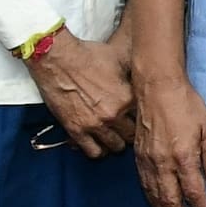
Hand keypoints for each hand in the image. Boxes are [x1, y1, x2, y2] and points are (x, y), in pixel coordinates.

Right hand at [28, 29, 137, 157]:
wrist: (57, 58)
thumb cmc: (88, 54)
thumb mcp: (120, 57)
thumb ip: (135, 72)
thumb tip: (148, 74)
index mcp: (128, 97)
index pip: (145, 118)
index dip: (143, 117)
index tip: (140, 117)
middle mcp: (114, 114)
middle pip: (132, 136)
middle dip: (131, 132)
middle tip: (127, 128)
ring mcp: (95, 124)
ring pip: (115, 147)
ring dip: (116, 142)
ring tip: (113, 135)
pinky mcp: (76, 130)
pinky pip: (93, 152)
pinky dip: (98, 149)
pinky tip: (97, 141)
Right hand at [131, 70, 205, 206]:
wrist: (156, 87)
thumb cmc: (186, 104)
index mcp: (183, 156)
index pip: (194, 193)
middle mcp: (163, 163)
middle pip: (171, 202)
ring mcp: (148, 161)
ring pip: (155, 197)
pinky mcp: (139, 157)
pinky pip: (145, 187)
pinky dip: (152, 202)